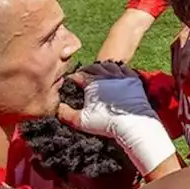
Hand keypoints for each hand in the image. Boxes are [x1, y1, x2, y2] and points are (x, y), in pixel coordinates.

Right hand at [60, 63, 175, 176]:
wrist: (131, 124)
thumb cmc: (106, 122)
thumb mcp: (81, 120)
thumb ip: (65, 114)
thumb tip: (56, 107)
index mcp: (92, 82)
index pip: (78, 75)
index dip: (73, 78)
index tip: (71, 82)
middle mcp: (106, 74)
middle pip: (93, 67)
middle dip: (86, 71)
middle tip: (83, 76)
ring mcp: (120, 75)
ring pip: (108, 65)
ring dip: (102, 67)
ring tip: (98, 72)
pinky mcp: (132, 78)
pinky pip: (123, 68)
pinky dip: (117, 68)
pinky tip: (115, 72)